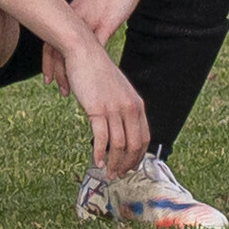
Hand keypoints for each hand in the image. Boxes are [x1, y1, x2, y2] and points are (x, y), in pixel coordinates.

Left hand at [46, 0, 144, 94]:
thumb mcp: (94, 7)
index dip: (47, 61)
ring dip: (68, 72)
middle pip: (54, 47)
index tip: (48, 78)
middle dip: (53, 70)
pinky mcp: (105, 24)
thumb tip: (86, 40)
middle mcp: (74, 19)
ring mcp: (89, 22)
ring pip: (71, 51)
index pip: (50, 41)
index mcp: (70, 15)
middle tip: (53, 86)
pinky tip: (93, 78)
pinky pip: (94, 48)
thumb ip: (87, 23)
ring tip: (67, 89)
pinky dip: (90, 65)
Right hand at [60, 38, 149, 177]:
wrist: (84, 52)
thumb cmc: (97, 71)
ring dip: (114, 163)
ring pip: (119, 145)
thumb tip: (119, 128)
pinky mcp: (97, 109)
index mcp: (137, 104)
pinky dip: (99, 153)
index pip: (144, 137)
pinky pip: (101, 138)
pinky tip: (96, 161)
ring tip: (108, 172)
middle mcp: (129, 107)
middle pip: (134, 145)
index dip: (138, 156)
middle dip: (127, 164)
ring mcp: (114, 109)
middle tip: (119, 175)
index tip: (131, 166)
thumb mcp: (117, 90)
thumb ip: (122, 107)